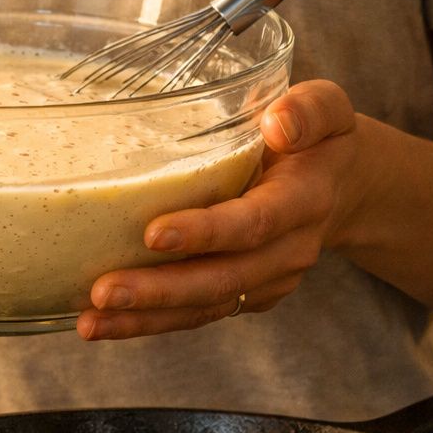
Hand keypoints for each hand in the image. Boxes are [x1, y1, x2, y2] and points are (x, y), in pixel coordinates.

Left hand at [77, 79, 360, 339]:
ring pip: (204, 307)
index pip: (253, 222)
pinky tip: (99, 323)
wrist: (343, 189)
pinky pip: (196, 314)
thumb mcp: (327, 108)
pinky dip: (148, 323)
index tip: (154, 234)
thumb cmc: (318, 138)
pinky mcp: (245, 295)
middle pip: (221, 279)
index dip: (207, 232)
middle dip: (160, 290)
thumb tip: (277, 123)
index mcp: (303, 200)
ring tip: (90, 322)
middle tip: (103, 291)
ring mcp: (266, 281)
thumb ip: (309, 110)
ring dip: (144, 319)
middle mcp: (288, 251)